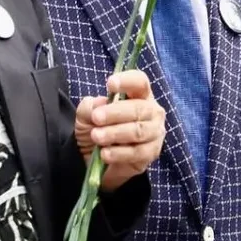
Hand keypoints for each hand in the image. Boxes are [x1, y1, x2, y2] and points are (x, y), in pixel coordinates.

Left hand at [74, 70, 166, 190]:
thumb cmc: (97, 129)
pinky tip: (104, 153)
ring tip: (96, 136)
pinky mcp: (151, 153)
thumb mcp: (86, 116)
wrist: (96, 160)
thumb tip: (98, 105)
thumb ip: (89, 108)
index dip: (128, 81)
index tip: (110, 84)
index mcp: (138, 96)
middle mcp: (151, 112)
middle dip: (116, 113)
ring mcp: (154, 133)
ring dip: (115, 133)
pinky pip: (138, 152)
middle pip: (139, 108)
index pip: (140, 82)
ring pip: (139, 131)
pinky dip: (119, 153)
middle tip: (96, 118)